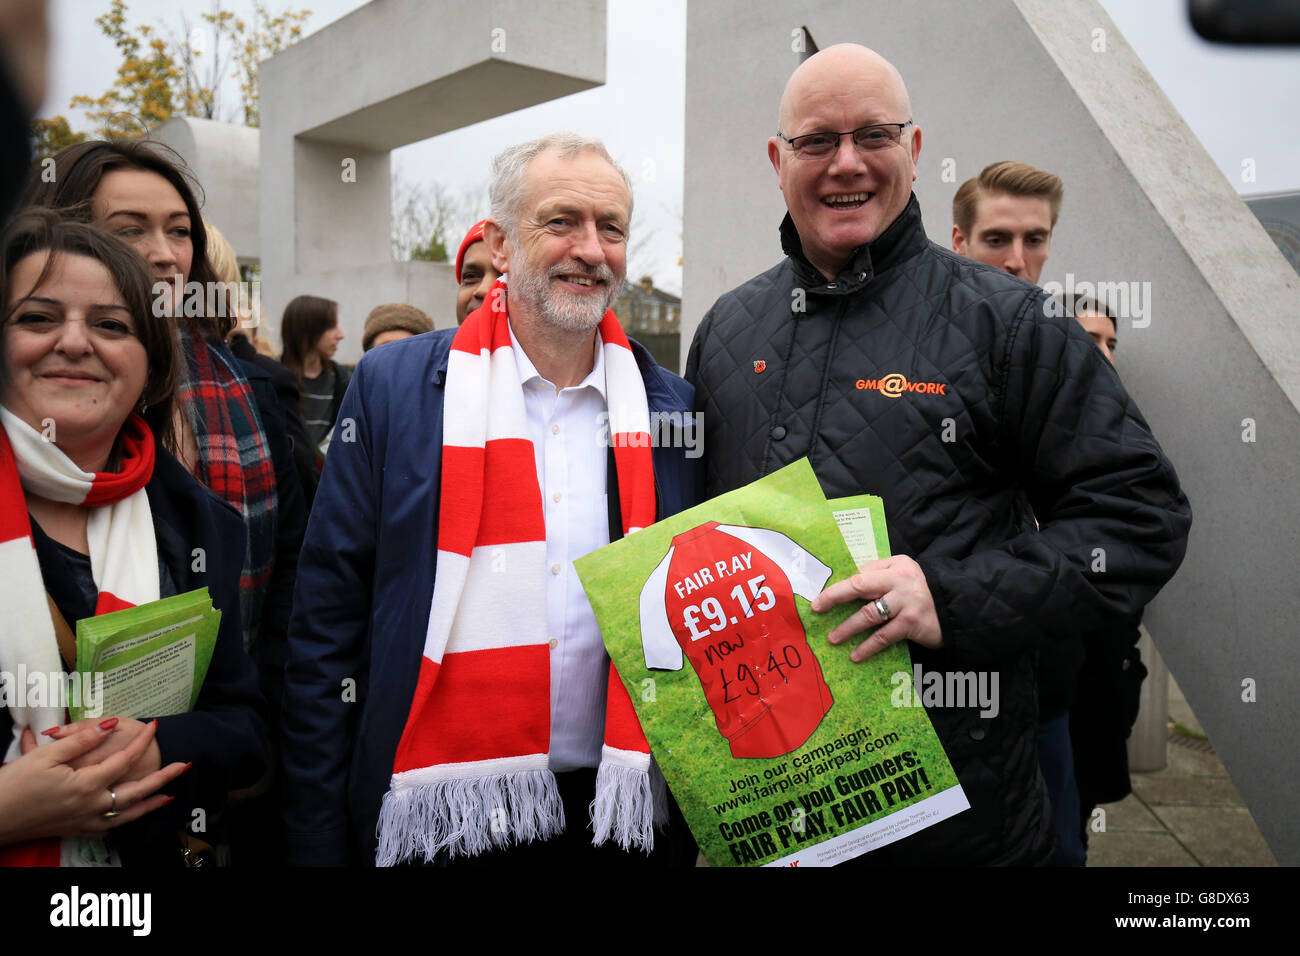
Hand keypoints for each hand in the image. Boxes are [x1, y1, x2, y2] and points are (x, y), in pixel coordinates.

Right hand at [0, 719, 188, 843]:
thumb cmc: (13, 786)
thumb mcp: (45, 756)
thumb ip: (81, 740)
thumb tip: (110, 725)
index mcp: (85, 786)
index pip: (124, 760)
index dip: (142, 742)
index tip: (154, 726)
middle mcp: (91, 807)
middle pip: (137, 792)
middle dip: (164, 778)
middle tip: (185, 765)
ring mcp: (84, 822)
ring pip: (128, 815)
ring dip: (151, 804)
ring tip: (169, 796)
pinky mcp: (75, 831)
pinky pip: (110, 829)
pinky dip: (126, 821)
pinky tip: (131, 816)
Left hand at [811, 555, 943, 661]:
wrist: (956, 608)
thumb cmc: (922, 591)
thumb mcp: (903, 573)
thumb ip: (879, 573)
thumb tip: (849, 580)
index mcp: (896, 566)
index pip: (861, 574)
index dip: (838, 586)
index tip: (820, 598)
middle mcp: (900, 581)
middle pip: (860, 586)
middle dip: (835, 597)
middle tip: (817, 608)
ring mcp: (906, 603)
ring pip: (869, 615)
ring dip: (848, 628)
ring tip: (833, 638)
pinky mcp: (912, 623)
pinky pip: (883, 637)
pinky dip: (868, 647)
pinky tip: (856, 655)